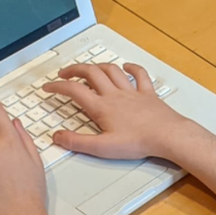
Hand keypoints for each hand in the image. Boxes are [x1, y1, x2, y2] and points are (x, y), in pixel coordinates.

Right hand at [44, 63, 189, 160]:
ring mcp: (132, 92)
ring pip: (112, 70)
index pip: (74, 90)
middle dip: (74, 70)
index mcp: (102, 107)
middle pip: (91, 73)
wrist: (167, 135)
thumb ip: (77, 142)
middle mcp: (115, 95)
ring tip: (89, 68)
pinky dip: (132, 68)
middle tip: (64, 73)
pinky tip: (127, 67)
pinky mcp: (148, 94)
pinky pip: (139, 75)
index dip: (58, 86)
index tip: (48, 87)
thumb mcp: (102, 148)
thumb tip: (57, 137)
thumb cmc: (138, 142)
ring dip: (98, 66)